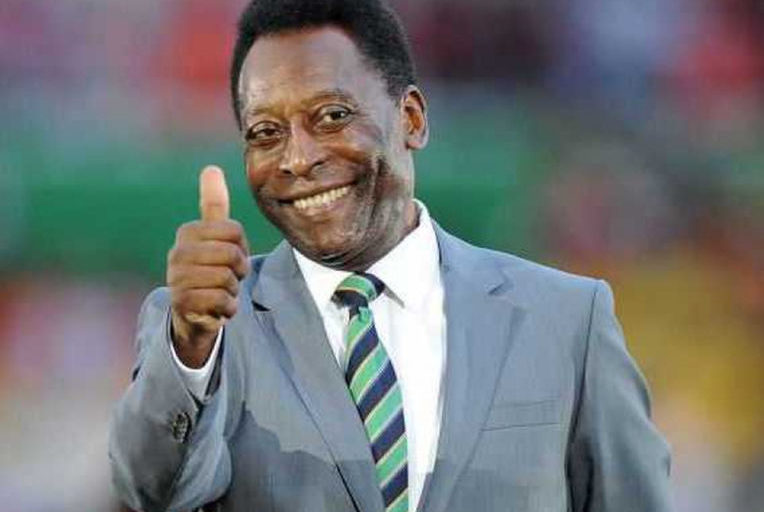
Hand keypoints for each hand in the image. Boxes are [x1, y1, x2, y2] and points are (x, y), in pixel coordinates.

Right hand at [167, 166, 249, 367]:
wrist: (193, 312)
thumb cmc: (209, 267)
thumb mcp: (213, 236)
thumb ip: (214, 205)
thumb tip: (211, 168)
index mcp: (188, 232)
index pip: (233, 230)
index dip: (241, 246)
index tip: (231, 256)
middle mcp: (177, 253)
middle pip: (231, 254)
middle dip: (238, 269)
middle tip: (228, 277)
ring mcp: (177, 278)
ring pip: (226, 278)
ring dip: (232, 289)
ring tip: (220, 291)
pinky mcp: (182, 303)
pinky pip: (221, 300)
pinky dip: (227, 308)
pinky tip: (216, 308)